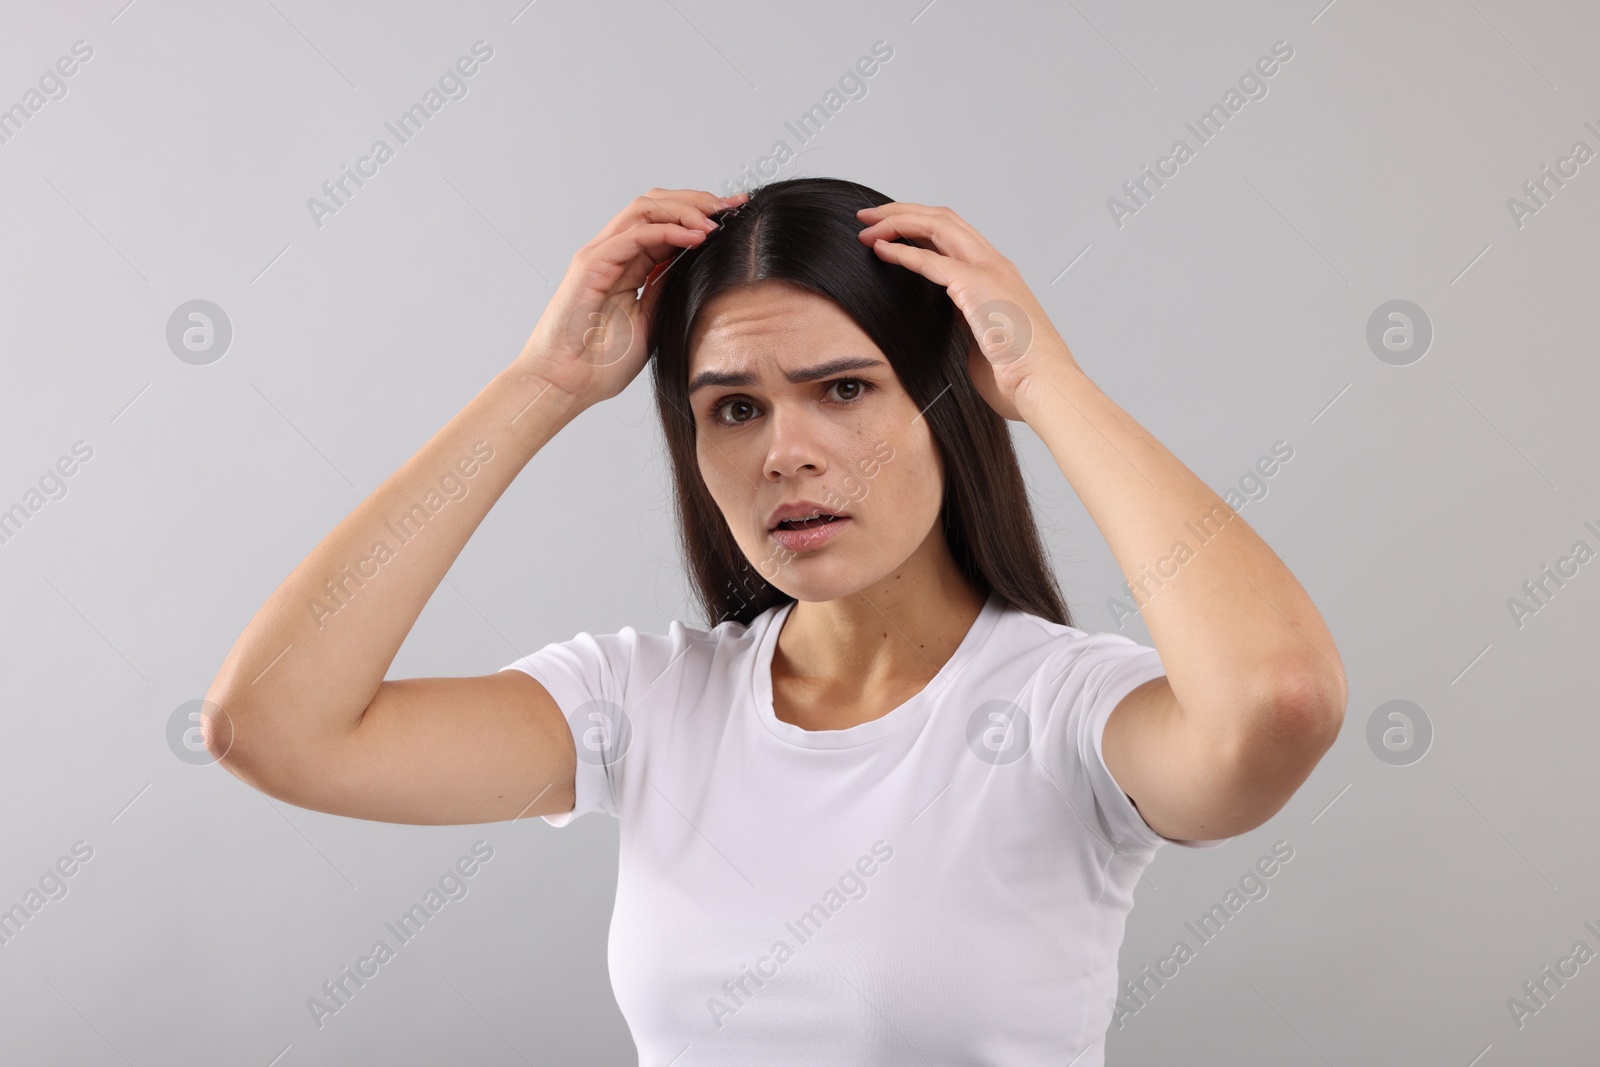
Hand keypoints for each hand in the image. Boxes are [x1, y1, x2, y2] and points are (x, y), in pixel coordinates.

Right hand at [518, 187, 747, 409]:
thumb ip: (665, 289)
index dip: (701, 214)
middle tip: (733, 206)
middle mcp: (613, 252)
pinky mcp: (592, 264)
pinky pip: (635, 235)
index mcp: (627, 265)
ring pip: (645, 209)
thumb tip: (694, 265)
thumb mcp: (650, 322)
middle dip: (698, 200)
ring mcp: (600, 255)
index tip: (736, 215)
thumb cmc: (600, 364)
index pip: (666, 223)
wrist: (564, 385)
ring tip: (717, 220)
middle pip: (657, 205)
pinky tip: (695, 237)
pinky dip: (668, 230)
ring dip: (686, 209)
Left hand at [855, 202, 1077, 421]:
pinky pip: (930, 260)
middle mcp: (994, 266)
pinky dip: (902, 251)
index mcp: (997, 277)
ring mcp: (988, 271)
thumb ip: (969, 325)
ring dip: (898, 222)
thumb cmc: (1019, 376)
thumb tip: (954, 327)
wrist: (1044, 386)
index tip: (888, 232)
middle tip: (868, 218)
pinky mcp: (976, 285)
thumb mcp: (986, 342)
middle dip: (902, 212)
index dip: (919, 227)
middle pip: (943, 219)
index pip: (954, 235)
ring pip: (937, 226)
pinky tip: (881, 249)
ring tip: (867, 227)